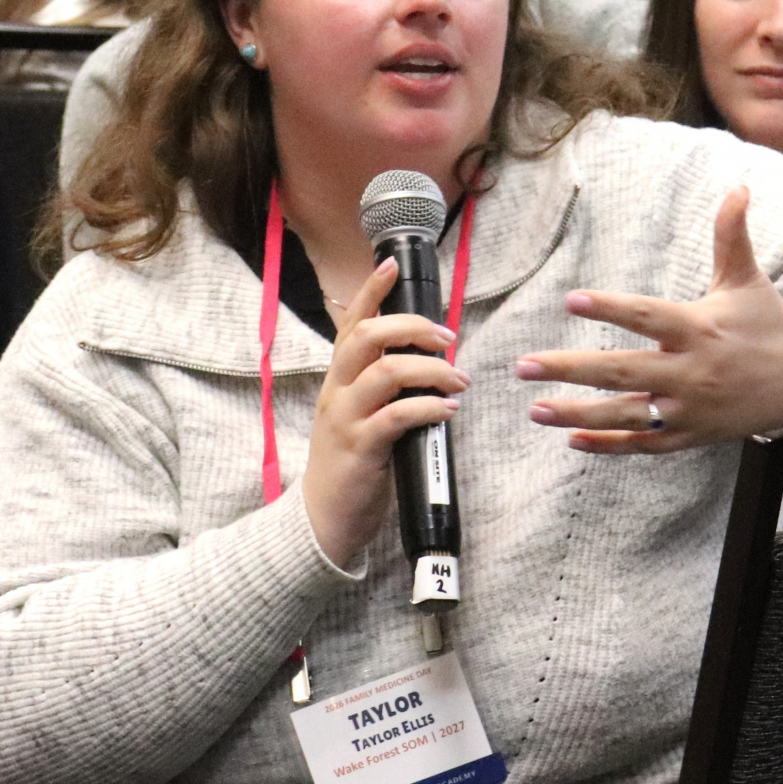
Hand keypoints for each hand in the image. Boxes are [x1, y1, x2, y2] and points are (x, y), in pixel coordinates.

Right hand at [303, 256, 469, 565]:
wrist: (323, 518)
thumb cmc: (350, 464)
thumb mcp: (359, 415)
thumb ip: (383, 389)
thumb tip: (429, 365)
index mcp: (338, 379)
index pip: (350, 323)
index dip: (370, 291)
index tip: (390, 265)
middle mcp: (337, 391)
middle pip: (367, 337)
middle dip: (412, 327)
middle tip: (447, 338)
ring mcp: (346, 419)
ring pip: (384, 372)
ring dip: (430, 369)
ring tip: (459, 379)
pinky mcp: (361, 449)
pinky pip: (396, 417)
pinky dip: (427, 408)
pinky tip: (447, 410)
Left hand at [518, 186, 782, 453]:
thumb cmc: (768, 323)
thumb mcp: (748, 278)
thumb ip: (731, 235)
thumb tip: (738, 186)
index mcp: (699, 329)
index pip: (647, 317)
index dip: (610, 308)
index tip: (570, 298)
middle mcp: (691, 372)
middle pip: (622, 371)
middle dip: (570, 369)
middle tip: (525, 365)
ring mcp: (690, 409)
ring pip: (627, 414)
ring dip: (578, 415)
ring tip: (535, 410)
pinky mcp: (693, 435)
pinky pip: (645, 444)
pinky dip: (610, 446)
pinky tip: (572, 440)